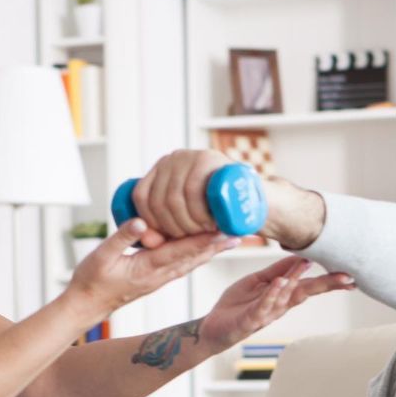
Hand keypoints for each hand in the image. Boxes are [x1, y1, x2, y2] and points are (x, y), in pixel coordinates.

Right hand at [64, 217, 236, 323]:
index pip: (182, 251)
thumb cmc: (91, 280)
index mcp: (148, 268)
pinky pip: (182, 265)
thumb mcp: (101, 256)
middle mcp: (159, 275)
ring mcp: (159, 278)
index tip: (223, 230)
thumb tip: (143, 222)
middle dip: (216, 245)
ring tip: (230, 239)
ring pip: (191, 262)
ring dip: (211, 250)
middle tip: (240, 232)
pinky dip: (198, 255)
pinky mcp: (156, 278)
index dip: (204, 240)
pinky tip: (207, 249)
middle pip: (194, 257)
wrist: (87, 305)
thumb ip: (122, 237)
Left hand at [131, 150, 325, 250]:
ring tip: (201, 232)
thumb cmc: (217, 213)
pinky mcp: (210, 159)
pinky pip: (192, 189)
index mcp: (162, 168)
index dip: (147, 222)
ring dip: (186, 223)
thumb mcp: (186, 215)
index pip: (141, 196)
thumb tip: (145, 240)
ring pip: (174, 197)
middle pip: (157, 199)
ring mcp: (191, 155)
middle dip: (171, 228)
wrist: (254, 199)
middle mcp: (173, 158)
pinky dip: (198, 212)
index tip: (160, 240)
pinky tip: (208, 223)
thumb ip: (165, 223)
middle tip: (190, 239)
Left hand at [199, 256, 354, 349]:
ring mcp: (265, 314)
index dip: (330, 280)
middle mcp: (279, 306)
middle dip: (326, 285)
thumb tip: (300, 257)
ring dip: (296, 281)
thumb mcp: (258, 281)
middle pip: (305, 293)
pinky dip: (272, 294)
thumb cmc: (237, 304)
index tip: (351, 274)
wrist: (213, 327)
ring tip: (307, 265)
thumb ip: (278, 270)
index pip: (310, 285)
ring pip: (285, 297)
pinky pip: (263, 306)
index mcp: (283, 296)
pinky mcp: (250, 320)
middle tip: (347, 278)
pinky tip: (280, 282)